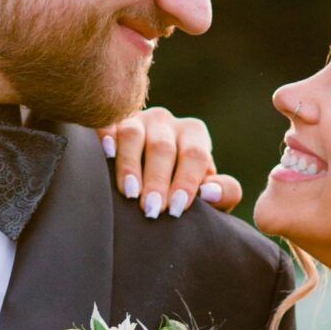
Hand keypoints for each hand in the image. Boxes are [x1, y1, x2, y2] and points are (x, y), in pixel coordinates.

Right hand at [99, 109, 242, 219]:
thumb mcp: (210, 194)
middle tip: (152, 210)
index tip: (177, 209)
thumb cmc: (184, 190)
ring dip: (130, 165)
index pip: (194, 154)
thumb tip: (209, 192)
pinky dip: (105, 137)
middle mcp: (165, 121)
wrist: (153, 184)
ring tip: (129, 193)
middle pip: (162, 147)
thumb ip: (225, 193)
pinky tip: (105, 155)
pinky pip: (106, 124)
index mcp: (193, 133)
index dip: (186, 181)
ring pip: (132, 134)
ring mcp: (135, 119)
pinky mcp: (110, 123)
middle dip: (157, 181)